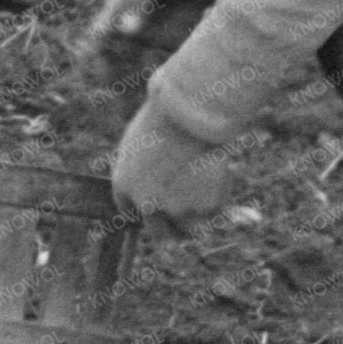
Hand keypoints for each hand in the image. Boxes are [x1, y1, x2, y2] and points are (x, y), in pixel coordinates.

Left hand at [110, 99, 229, 235]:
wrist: (193, 110)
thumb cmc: (165, 118)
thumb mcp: (141, 143)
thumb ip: (142, 173)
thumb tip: (150, 196)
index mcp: (124, 186)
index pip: (129, 214)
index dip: (145, 211)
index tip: (158, 207)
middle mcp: (148, 204)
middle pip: (160, 233)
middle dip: (172, 226)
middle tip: (187, 213)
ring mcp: (178, 208)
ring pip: (190, 230)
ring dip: (197, 219)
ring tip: (207, 195)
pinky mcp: (206, 206)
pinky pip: (214, 212)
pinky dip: (218, 199)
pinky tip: (218, 174)